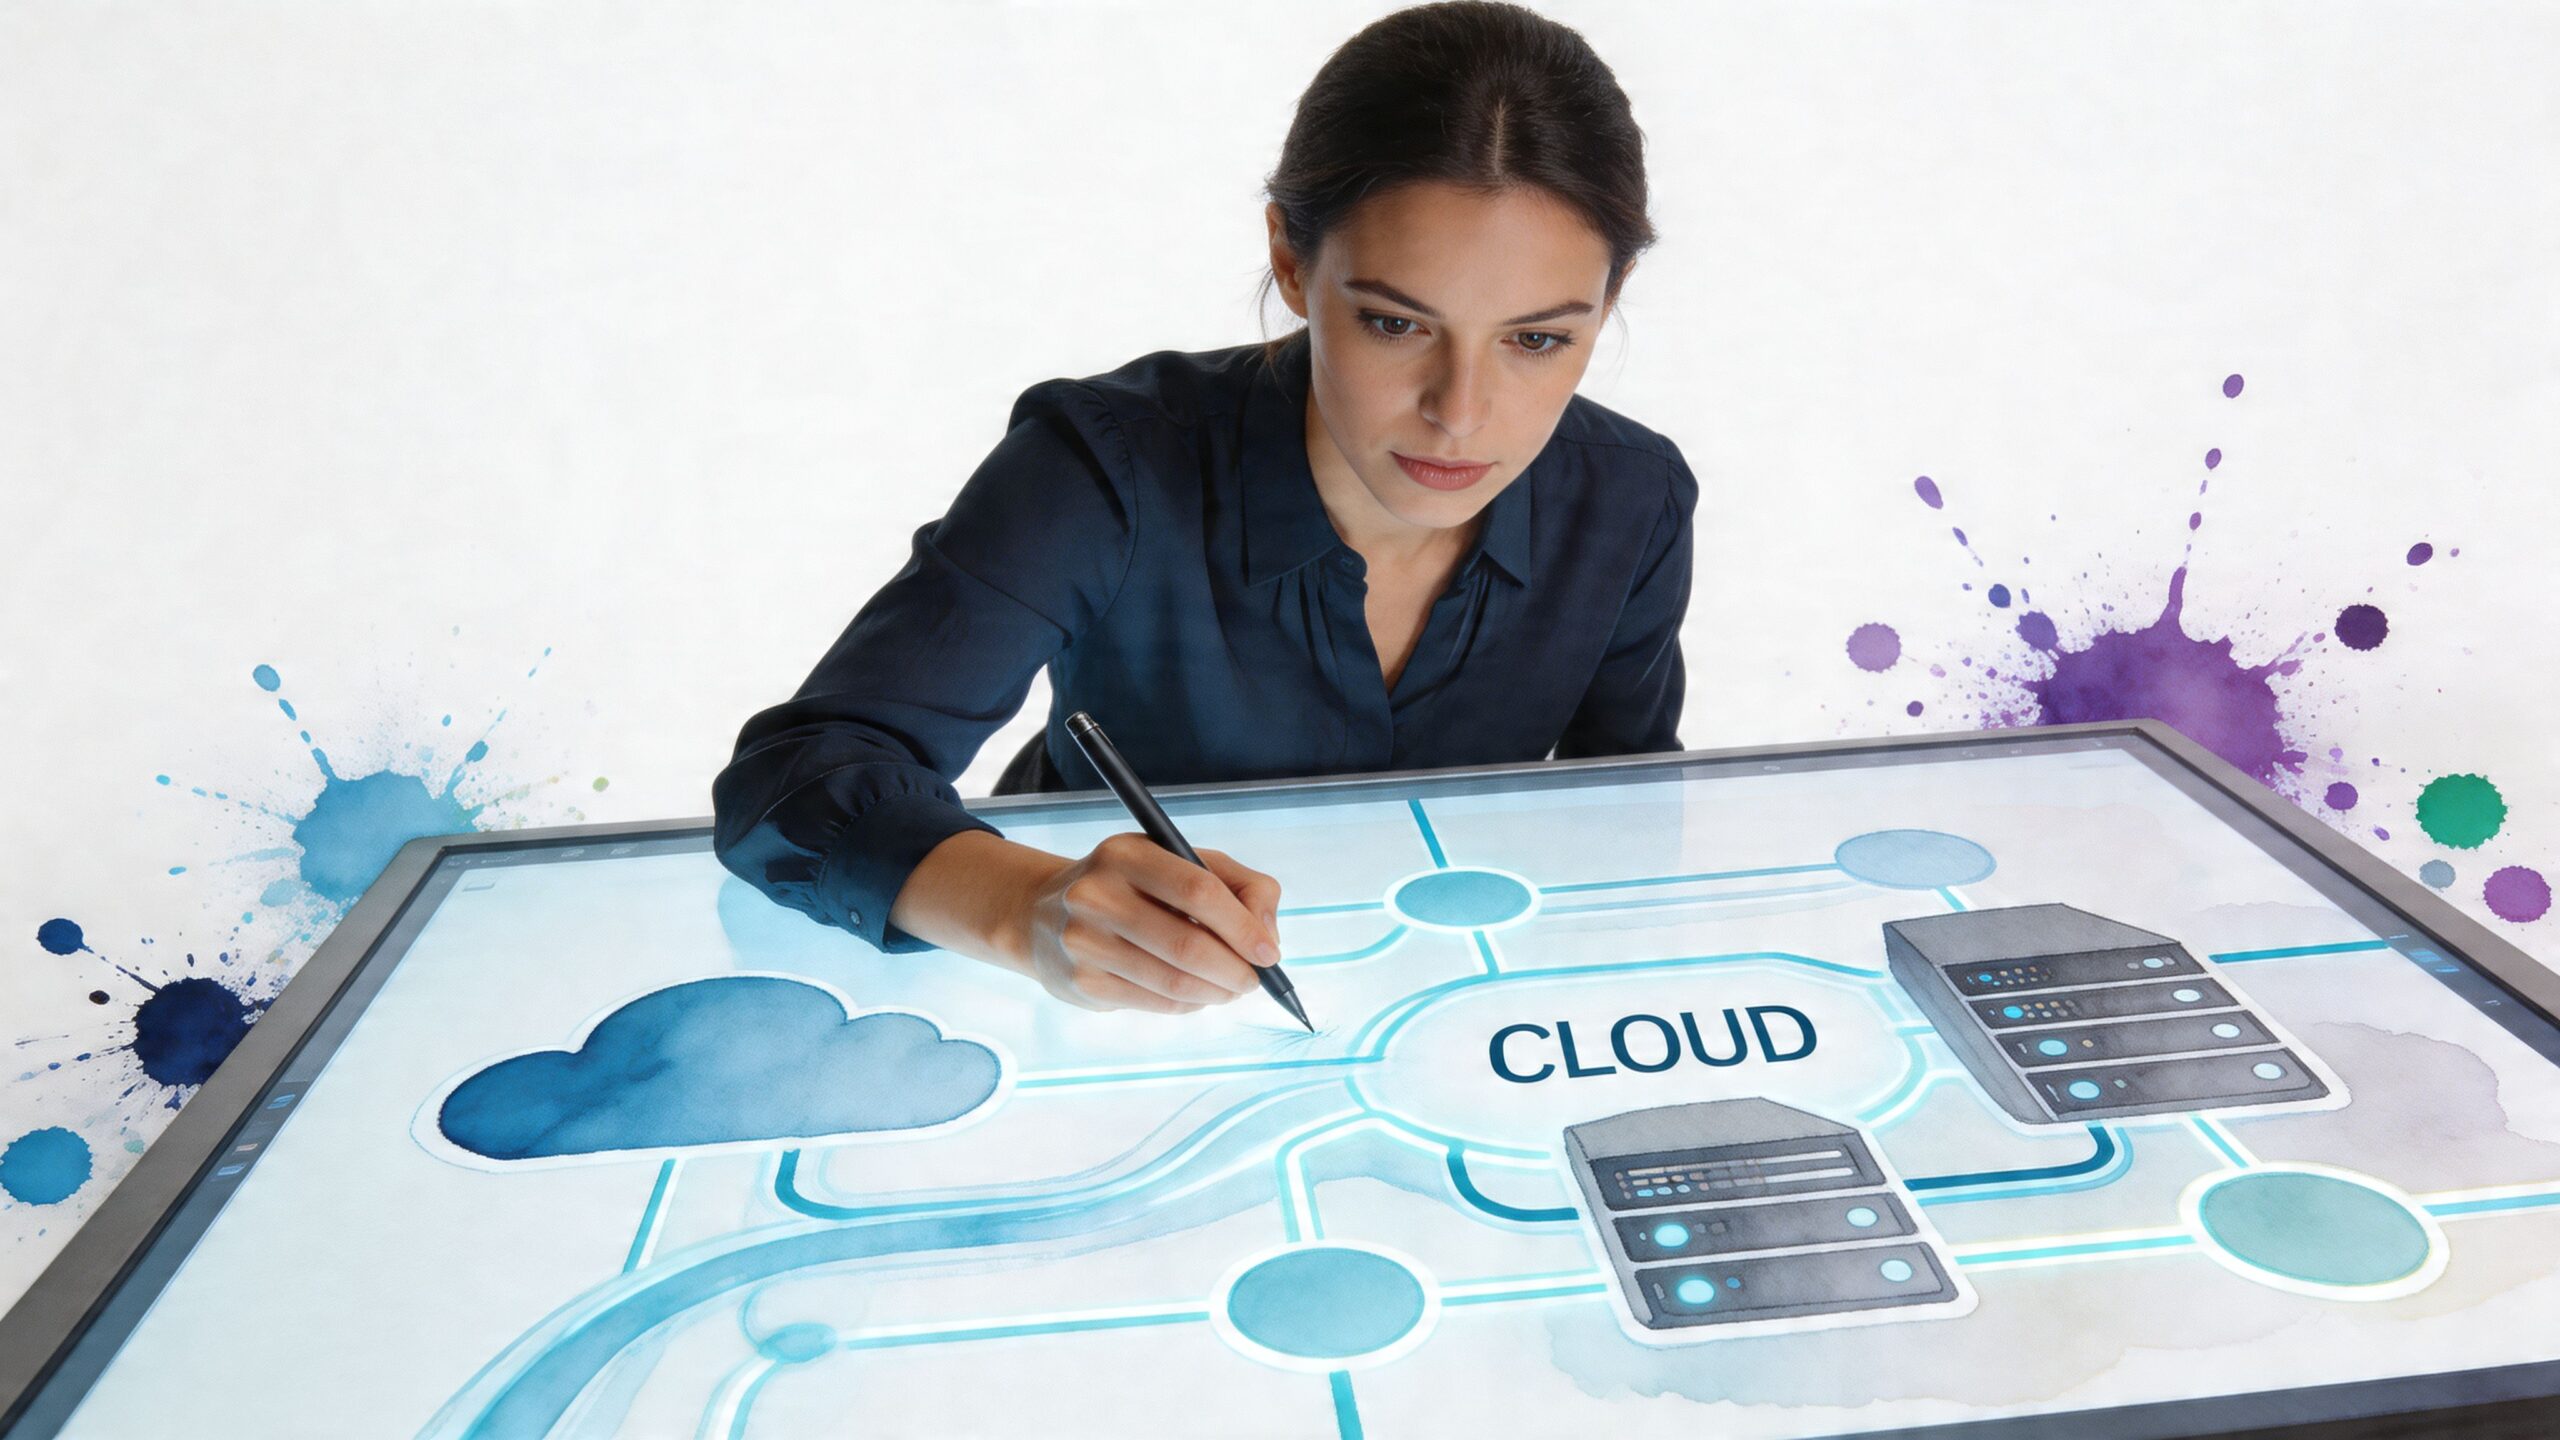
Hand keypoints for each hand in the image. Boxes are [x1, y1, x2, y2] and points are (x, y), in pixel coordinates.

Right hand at [1018, 832, 1284, 1013]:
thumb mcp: (1180, 861)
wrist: (1043, 915)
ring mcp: (1085, 942)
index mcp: (1127, 854)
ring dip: (1217, 992)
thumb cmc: (1132, 886)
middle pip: (1188, 945)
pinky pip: (1155, 1003)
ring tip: (1232, 988)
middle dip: (1235, 969)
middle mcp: (1097, 895)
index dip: (1243, 926)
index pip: (1199, 890)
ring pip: (1173, 981)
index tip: (1269, 952)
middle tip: (1254, 980)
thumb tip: (1268, 937)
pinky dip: (1190, 1003)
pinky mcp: (1083, 983)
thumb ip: (1239, 885)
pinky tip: (1198, 994)